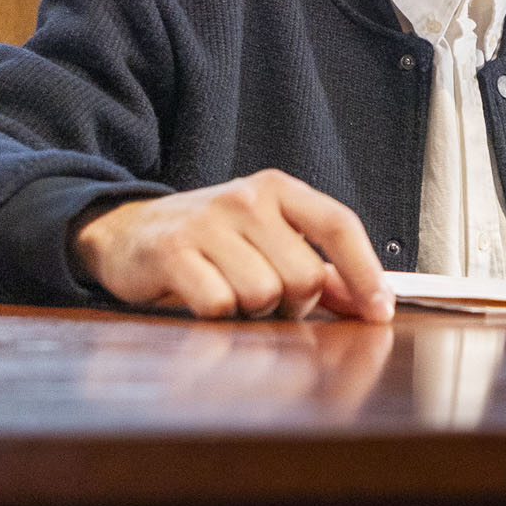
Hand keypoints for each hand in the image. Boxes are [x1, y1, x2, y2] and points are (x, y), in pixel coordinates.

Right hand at [71, 169, 394, 322]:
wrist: (125, 231)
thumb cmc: (209, 241)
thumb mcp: (266, 239)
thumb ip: (319, 268)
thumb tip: (369, 302)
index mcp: (278, 190)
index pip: (339, 226)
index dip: (366, 273)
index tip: (380, 312)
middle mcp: (246, 198)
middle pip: (304, 276)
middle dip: (294, 304)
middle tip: (267, 299)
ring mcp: (208, 222)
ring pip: (265, 294)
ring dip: (254, 311)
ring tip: (232, 294)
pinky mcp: (172, 252)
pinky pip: (220, 304)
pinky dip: (218, 315)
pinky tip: (203, 298)